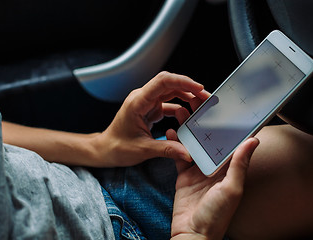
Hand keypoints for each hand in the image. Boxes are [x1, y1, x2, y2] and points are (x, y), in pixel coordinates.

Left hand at [95, 71, 209, 166]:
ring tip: (202, 104)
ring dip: (187, 95)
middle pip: (169, 84)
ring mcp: (147, 103)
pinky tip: (190, 114)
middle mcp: (142, 98)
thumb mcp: (143, 150)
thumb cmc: (118, 147)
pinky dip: (180, 107)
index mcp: (138, 102)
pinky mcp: (150, 109)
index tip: (198, 88)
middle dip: (189, 87)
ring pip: (170, 92)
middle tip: (206, 97)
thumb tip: (188, 153)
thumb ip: (167, 150)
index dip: (182, 82)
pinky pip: (168, 103)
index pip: (162, 82)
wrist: (106, 149)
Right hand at [166, 97, 258, 239]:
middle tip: (197, 105)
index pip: (230, 142)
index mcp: (229, 169)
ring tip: (181, 113)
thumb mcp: (231, 189)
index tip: (223, 108)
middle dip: (203, 122)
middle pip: (209, 139)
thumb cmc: (215, 216)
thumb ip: (239, 164)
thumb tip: (254, 140)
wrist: (192, 234)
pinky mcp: (184, 175)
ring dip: (187, 129)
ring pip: (193, 144)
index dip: (227, 125)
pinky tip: (170, 132)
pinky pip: (179, 155)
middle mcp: (214, 167)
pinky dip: (174, 143)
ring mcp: (198, 170)